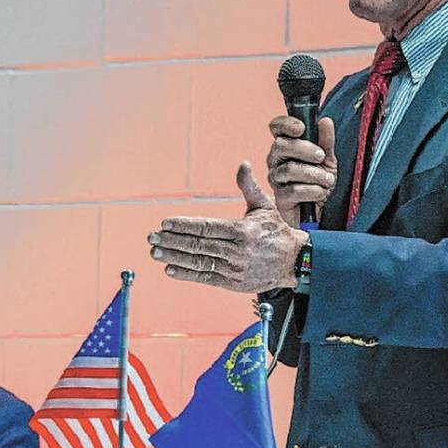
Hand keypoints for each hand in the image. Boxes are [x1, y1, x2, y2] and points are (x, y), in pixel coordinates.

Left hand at [148, 162, 307, 292]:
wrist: (296, 263)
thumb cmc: (277, 231)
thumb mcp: (264, 207)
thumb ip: (249, 187)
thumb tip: (243, 164)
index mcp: (243, 231)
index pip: (207, 227)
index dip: (184, 226)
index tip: (165, 223)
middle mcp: (237, 251)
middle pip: (198, 246)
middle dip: (172, 241)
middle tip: (151, 238)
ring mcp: (234, 269)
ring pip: (198, 262)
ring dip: (174, 258)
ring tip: (155, 252)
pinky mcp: (233, 283)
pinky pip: (206, 278)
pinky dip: (186, 274)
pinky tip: (170, 269)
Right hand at [266, 115, 336, 227]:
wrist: (323, 211)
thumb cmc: (320, 182)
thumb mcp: (328, 160)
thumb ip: (326, 142)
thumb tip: (325, 121)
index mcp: (286, 146)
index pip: (277, 127)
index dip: (286, 124)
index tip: (302, 128)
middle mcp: (276, 160)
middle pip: (281, 145)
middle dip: (304, 149)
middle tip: (321, 157)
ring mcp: (276, 179)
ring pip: (289, 169)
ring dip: (314, 174)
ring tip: (328, 180)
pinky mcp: (280, 198)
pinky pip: (293, 190)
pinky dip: (312, 191)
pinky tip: (320, 193)